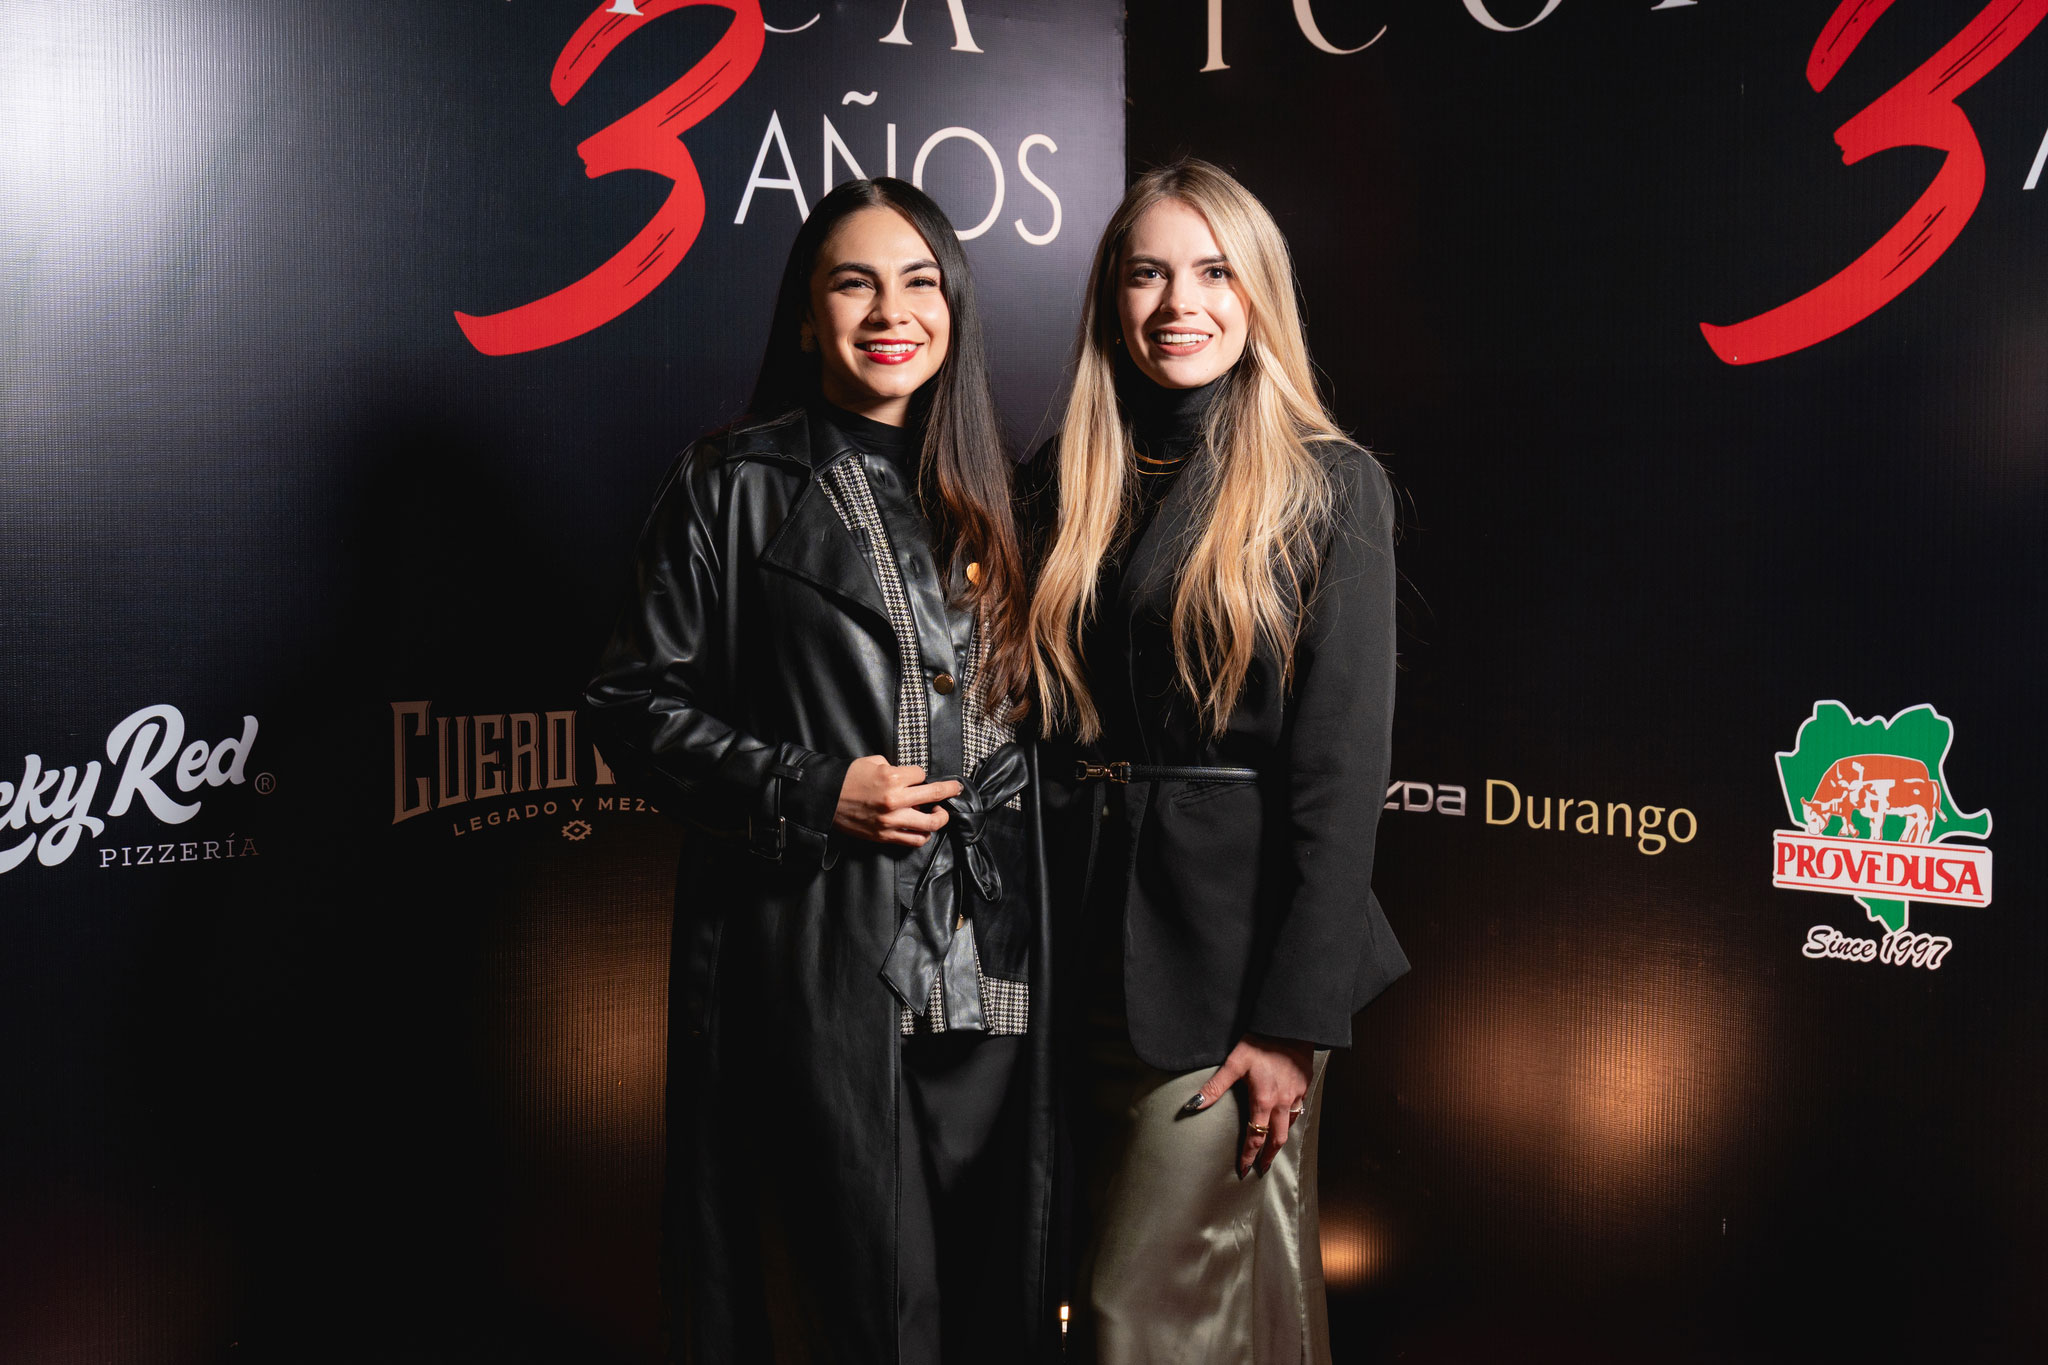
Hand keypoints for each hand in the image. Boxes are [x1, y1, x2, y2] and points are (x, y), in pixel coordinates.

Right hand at [832, 755, 960, 847]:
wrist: (825, 799)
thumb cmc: (847, 778)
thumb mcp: (872, 762)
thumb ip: (894, 768)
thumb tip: (910, 777)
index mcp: (891, 778)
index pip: (922, 775)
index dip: (921, 775)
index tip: (918, 777)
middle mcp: (894, 800)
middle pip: (934, 796)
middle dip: (949, 790)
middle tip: (955, 789)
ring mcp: (891, 821)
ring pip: (930, 824)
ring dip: (939, 817)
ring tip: (938, 813)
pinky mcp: (885, 836)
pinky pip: (914, 840)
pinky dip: (923, 834)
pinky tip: (922, 827)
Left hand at [1185, 1033, 1313, 1176]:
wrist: (1289, 1026)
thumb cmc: (1260, 1042)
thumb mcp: (1233, 1063)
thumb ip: (1214, 1087)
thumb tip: (1193, 1105)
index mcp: (1264, 1101)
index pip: (1256, 1137)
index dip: (1249, 1156)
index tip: (1244, 1170)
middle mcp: (1282, 1103)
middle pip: (1277, 1139)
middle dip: (1268, 1156)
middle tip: (1261, 1168)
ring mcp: (1295, 1095)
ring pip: (1290, 1126)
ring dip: (1280, 1140)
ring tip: (1273, 1148)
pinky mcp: (1304, 1085)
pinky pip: (1298, 1110)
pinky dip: (1291, 1121)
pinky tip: (1287, 1119)